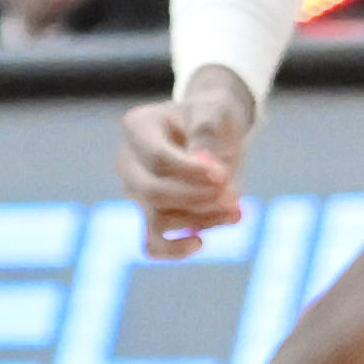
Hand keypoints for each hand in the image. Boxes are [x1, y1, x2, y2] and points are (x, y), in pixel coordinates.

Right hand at [122, 68, 256, 252]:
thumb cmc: (211, 115)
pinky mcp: (149, 215)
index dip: (191, 172)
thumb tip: (212, 174)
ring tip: (236, 210)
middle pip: (152, 192)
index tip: (223, 175)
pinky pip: (152, 244)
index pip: (158, 158)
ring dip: (200, 220)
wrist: (212, 129)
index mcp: (137, 126)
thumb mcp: (214, 113)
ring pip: (158, 219)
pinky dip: (174, 250)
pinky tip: (200, 241)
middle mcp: (127, 161)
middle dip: (196, 198)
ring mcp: (135, 191)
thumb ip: (207, 136)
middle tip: (232, 195)